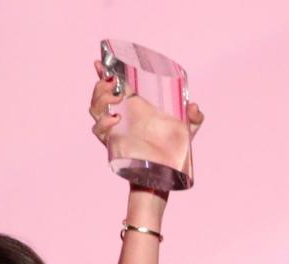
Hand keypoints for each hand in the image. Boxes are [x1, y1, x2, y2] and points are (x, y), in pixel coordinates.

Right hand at [88, 61, 203, 148]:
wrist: (163, 176)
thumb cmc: (172, 152)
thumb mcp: (186, 130)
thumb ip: (193, 117)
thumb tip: (193, 107)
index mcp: (134, 107)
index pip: (113, 86)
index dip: (104, 72)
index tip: (99, 62)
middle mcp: (120, 116)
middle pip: (99, 95)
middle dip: (101, 85)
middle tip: (114, 84)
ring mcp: (114, 130)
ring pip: (94, 109)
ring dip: (100, 99)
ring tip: (115, 98)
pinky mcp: (113, 144)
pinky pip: (98, 131)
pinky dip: (103, 123)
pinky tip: (114, 119)